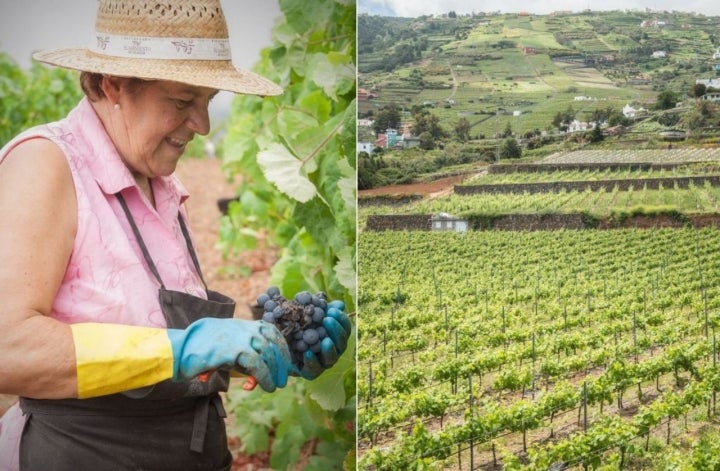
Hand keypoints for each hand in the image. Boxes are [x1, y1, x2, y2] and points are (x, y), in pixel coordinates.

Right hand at [168, 318, 290, 391]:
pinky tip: (264, 386)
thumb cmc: (203, 350)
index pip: (272, 332)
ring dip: (274, 373)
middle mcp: (246, 329)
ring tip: (273, 386)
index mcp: (245, 325)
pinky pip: (257, 365)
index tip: (286, 363)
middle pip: (273, 345)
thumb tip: (253, 381)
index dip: (282, 348)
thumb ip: (242, 359)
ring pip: (268, 355)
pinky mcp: (235, 350)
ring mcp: (241, 338)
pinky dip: (264, 377)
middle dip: (280, 364)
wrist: (182, 347)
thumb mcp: (227, 350)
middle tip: (282, 381)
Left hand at [293, 301, 351, 379]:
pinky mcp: (310, 372)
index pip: (345, 329)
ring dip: (329, 349)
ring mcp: (323, 363)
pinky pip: (314, 369)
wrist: (280, 347)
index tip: (332, 310)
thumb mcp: (307, 315)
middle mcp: (333, 351)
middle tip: (327, 320)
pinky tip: (307, 352)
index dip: (341, 320)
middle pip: (341, 343)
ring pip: (331, 358)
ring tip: (325, 340)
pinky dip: (312, 360)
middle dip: (336, 331)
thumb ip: (322, 309)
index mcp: (335, 337)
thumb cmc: (297, 328)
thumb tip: (340, 305)